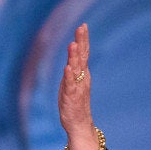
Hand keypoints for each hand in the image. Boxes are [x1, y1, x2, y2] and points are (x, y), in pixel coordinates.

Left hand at [58, 23, 107, 149]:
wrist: (78, 124)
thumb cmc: (73, 102)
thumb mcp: (70, 82)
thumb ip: (71, 69)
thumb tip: (70, 56)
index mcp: (81, 74)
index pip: (83, 53)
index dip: (83, 40)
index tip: (83, 25)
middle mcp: (81, 78)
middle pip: (82, 57)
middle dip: (81, 42)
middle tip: (82, 28)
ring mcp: (77, 88)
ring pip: (76, 69)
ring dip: (74, 57)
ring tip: (73, 44)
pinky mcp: (71, 98)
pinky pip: (70, 86)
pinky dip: (69, 76)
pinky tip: (68, 68)